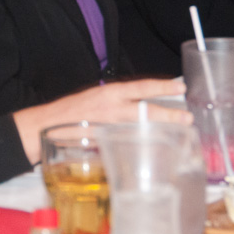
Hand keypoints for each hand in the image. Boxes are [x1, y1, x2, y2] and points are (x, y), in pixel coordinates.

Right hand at [13, 78, 192, 162]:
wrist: (46, 124)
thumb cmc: (72, 110)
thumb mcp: (96, 96)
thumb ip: (117, 101)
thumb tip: (138, 105)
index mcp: (110, 92)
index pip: (141, 87)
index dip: (162, 87)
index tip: (180, 87)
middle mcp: (111, 107)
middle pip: (147, 110)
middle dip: (169, 114)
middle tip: (188, 117)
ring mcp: (109, 126)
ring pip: (141, 127)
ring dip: (161, 129)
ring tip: (179, 131)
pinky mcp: (104, 142)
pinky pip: (126, 142)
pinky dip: (141, 144)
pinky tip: (152, 146)